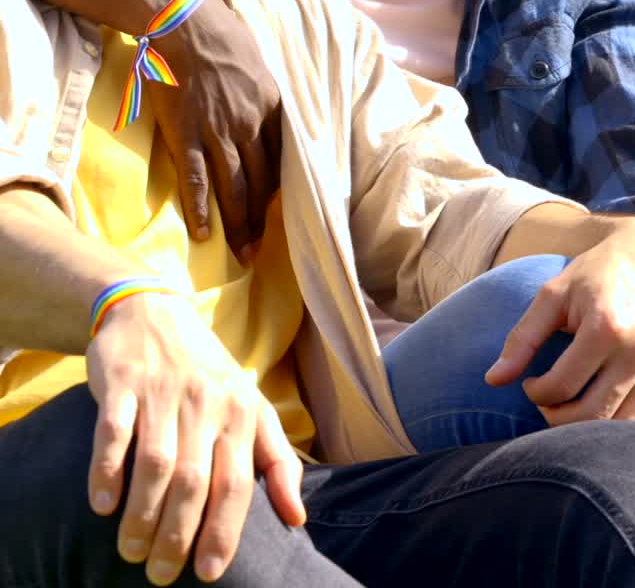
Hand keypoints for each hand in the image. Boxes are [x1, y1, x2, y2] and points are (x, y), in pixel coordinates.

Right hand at [86, 293, 303, 584]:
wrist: (153, 308)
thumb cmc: (207, 371)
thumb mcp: (251, 405)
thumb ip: (276, 460)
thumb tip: (297, 519)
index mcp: (240, 410)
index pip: (236, 481)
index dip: (223, 531)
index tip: (208, 572)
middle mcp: (204, 401)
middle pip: (193, 480)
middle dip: (177, 535)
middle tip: (160, 574)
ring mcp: (162, 390)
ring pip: (155, 463)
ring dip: (141, 513)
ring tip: (131, 551)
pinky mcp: (122, 381)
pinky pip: (114, 431)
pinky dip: (106, 469)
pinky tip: (102, 505)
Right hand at [148, 0, 281, 253]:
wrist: (185, 20)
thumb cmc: (221, 33)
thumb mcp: (257, 62)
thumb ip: (262, 92)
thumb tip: (264, 110)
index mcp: (270, 106)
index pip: (280, 158)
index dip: (277, 188)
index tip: (275, 209)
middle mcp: (248, 124)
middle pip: (261, 181)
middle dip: (261, 218)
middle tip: (260, 248)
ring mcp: (217, 131)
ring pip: (233, 187)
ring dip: (239, 225)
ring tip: (242, 254)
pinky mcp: (186, 133)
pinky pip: (196, 180)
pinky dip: (201, 209)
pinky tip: (204, 233)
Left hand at [486, 218, 634, 424]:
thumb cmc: (596, 274)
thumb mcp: (553, 295)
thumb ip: (522, 338)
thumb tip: (492, 379)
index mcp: (606, 327)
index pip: (560, 388)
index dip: (536, 393)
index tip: (530, 383)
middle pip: (591, 417)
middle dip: (557, 418)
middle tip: (547, 401)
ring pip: (622, 428)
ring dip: (589, 429)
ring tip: (571, 405)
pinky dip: (620, 425)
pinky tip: (601, 403)